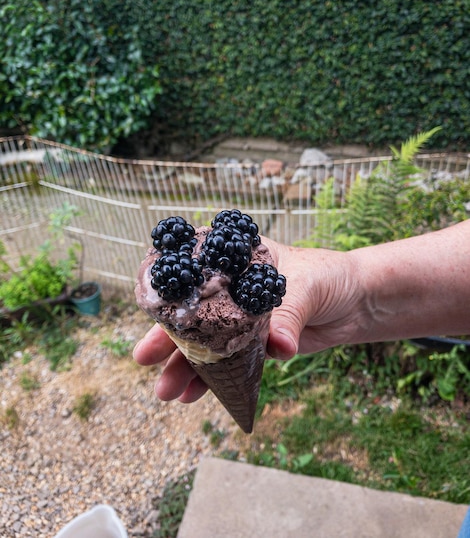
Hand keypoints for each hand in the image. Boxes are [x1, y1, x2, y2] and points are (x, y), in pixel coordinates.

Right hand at [133, 237, 365, 402]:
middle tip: (143, 358)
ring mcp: (241, 320)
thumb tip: (278, 347)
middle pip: (193, 314)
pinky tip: (194, 396)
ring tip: (166, 391)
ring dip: (184, 366)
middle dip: (167, 336)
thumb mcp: (308, 286)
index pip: (197, 273)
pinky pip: (228, 365)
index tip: (148, 309)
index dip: (170, 291)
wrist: (359, 303)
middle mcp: (232, 290)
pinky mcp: (254, 345)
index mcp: (238, 262)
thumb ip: (289, 314)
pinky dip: (212, 381)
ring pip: (206, 344)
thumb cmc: (331, 277)